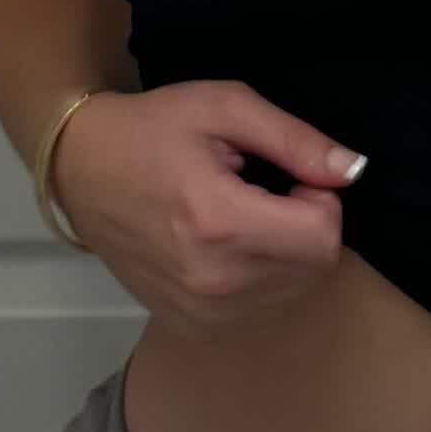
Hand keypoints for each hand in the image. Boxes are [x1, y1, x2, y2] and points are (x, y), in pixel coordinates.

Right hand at [46, 80, 361, 327]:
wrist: (79, 168)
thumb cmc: (151, 131)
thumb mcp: (225, 108)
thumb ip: (294, 140)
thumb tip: (351, 170)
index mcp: (219, 220)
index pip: (322, 238)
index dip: (320, 200)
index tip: (289, 179)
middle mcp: (210, 279)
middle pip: (313, 268)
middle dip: (305, 226)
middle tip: (263, 193)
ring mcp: (198, 310)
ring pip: (291, 293)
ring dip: (285, 255)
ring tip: (240, 217)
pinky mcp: (189, 324)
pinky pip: (259, 312)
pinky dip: (261, 281)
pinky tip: (229, 248)